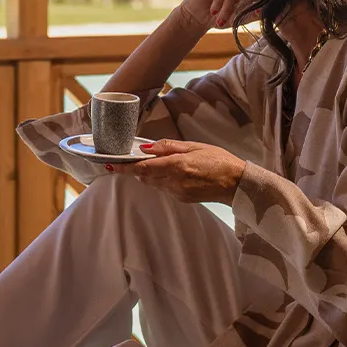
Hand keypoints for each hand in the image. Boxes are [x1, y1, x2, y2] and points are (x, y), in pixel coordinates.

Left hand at [106, 139, 245, 204]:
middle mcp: (174, 182)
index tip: (110, 165)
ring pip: (153, 183)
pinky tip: (173, 171)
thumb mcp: (195, 146)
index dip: (124, 167)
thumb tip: (148, 147)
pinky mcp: (181, 199)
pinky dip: (162, 179)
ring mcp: (177, 193)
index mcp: (177, 166)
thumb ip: (169, 147)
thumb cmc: (220, 161)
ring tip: (157, 162)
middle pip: (144, 177)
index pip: (143, 168)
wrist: (236, 184)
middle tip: (132, 158)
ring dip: (149, 174)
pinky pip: (164, 188)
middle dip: (136, 169)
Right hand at [180, 0, 261, 29]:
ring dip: (228, 7)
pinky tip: (214, 11)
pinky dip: (218, 1)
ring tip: (221, 21)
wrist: (199, 17)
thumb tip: (268, 13)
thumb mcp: (241, 18)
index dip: (260, 3)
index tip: (257, 14)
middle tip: (234, 21)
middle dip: (242, 7)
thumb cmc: (223, 17)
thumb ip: (254, 14)